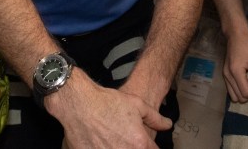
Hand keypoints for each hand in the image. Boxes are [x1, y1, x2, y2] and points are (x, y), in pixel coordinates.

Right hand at [48, 74, 170, 148]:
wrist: (80, 104)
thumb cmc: (107, 102)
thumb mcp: (137, 105)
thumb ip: (155, 118)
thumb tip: (167, 125)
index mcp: (139, 143)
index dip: (150, 147)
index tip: (145, 144)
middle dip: (134, 147)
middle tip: (126, 140)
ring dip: (117, 148)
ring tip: (113, 140)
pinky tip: (101, 143)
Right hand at [223, 29, 247, 101]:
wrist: (236, 35)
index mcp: (236, 72)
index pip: (246, 93)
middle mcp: (227, 76)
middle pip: (240, 97)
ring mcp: (225, 76)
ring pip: (235, 96)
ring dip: (245, 92)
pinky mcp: (225, 74)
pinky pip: (232, 89)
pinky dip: (240, 88)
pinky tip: (247, 78)